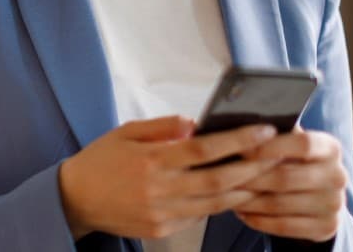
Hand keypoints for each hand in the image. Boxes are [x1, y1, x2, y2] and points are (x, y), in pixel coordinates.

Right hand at [57, 115, 281, 239]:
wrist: (75, 199)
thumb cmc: (102, 159)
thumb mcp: (127, 131)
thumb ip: (163, 127)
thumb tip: (196, 124)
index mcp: (151, 160)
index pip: (204, 149)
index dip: (238, 140)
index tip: (264, 130)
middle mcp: (158, 189)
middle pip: (218, 180)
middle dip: (253, 167)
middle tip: (277, 155)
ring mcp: (161, 214)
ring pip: (214, 204)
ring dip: (244, 190)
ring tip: (266, 175)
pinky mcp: (161, 230)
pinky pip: (199, 217)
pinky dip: (219, 204)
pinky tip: (235, 192)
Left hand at [232, 128, 348, 241]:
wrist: (321, 196)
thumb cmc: (296, 161)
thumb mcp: (292, 143)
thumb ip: (275, 134)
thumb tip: (241, 128)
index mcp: (331, 148)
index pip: (302, 144)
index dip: (270, 147)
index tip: (241, 149)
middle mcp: (338, 176)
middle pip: (286, 177)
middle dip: (250, 177)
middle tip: (222, 176)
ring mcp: (334, 204)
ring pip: (280, 203)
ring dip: (248, 200)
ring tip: (226, 194)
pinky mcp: (327, 227)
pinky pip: (284, 226)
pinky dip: (258, 219)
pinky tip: (241, 212)